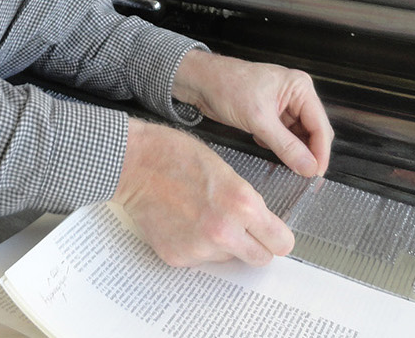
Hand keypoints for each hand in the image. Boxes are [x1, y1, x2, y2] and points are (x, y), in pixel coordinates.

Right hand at [113, 120, 292, 266]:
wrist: (133, 163)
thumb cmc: (176, 155)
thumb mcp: (227, 170)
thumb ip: (248, 203)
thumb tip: (262, 227)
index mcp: (242, 204)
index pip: (281, 242)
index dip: (277, 237)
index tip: (273, 235)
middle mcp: (224, 231)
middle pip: (260, 259)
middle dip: (256, 246)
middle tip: (242, 230)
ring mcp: (199, 248)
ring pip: (228, 258)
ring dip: (222, 245)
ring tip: (201, 216)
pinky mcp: (178, 257)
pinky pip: (200, 259)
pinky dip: (196, 245)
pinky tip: (183, 222)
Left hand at [172, 50, 331, 177]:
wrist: (199, 81)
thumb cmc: (225, 85)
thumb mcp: (258, 119)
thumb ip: (285, 145)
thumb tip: (308, 166)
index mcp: (299, 88)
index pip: (320, 126)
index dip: (320, 152)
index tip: (316, 174)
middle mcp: (295, 95)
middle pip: (312, 132)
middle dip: (307, 153)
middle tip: (303, 174)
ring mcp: (283, 106)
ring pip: (298, 137)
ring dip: (291, 151)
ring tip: (283, 162)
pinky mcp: (270, 115)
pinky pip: (283, 137)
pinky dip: (277, 145)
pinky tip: (263, 143)